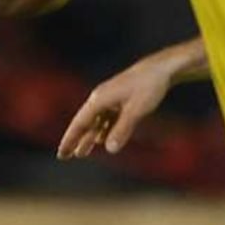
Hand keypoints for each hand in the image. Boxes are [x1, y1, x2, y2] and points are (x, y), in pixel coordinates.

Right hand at [57, 43, 206, 157]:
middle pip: (84, 123)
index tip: (61, 154)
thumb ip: (122, 130)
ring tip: (81, 153)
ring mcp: (110, 98)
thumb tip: (110, 149)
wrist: (162, 68)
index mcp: (99, 99)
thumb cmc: (149, 87)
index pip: (79, 123)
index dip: (70, 139)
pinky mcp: (120, 99)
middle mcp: (101, 98)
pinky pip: (106, 118)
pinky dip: (102, 130)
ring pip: (95, 122)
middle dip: (75, 140)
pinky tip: (101, 139)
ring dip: (89, 137)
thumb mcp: (136, 110)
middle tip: (65, 156)